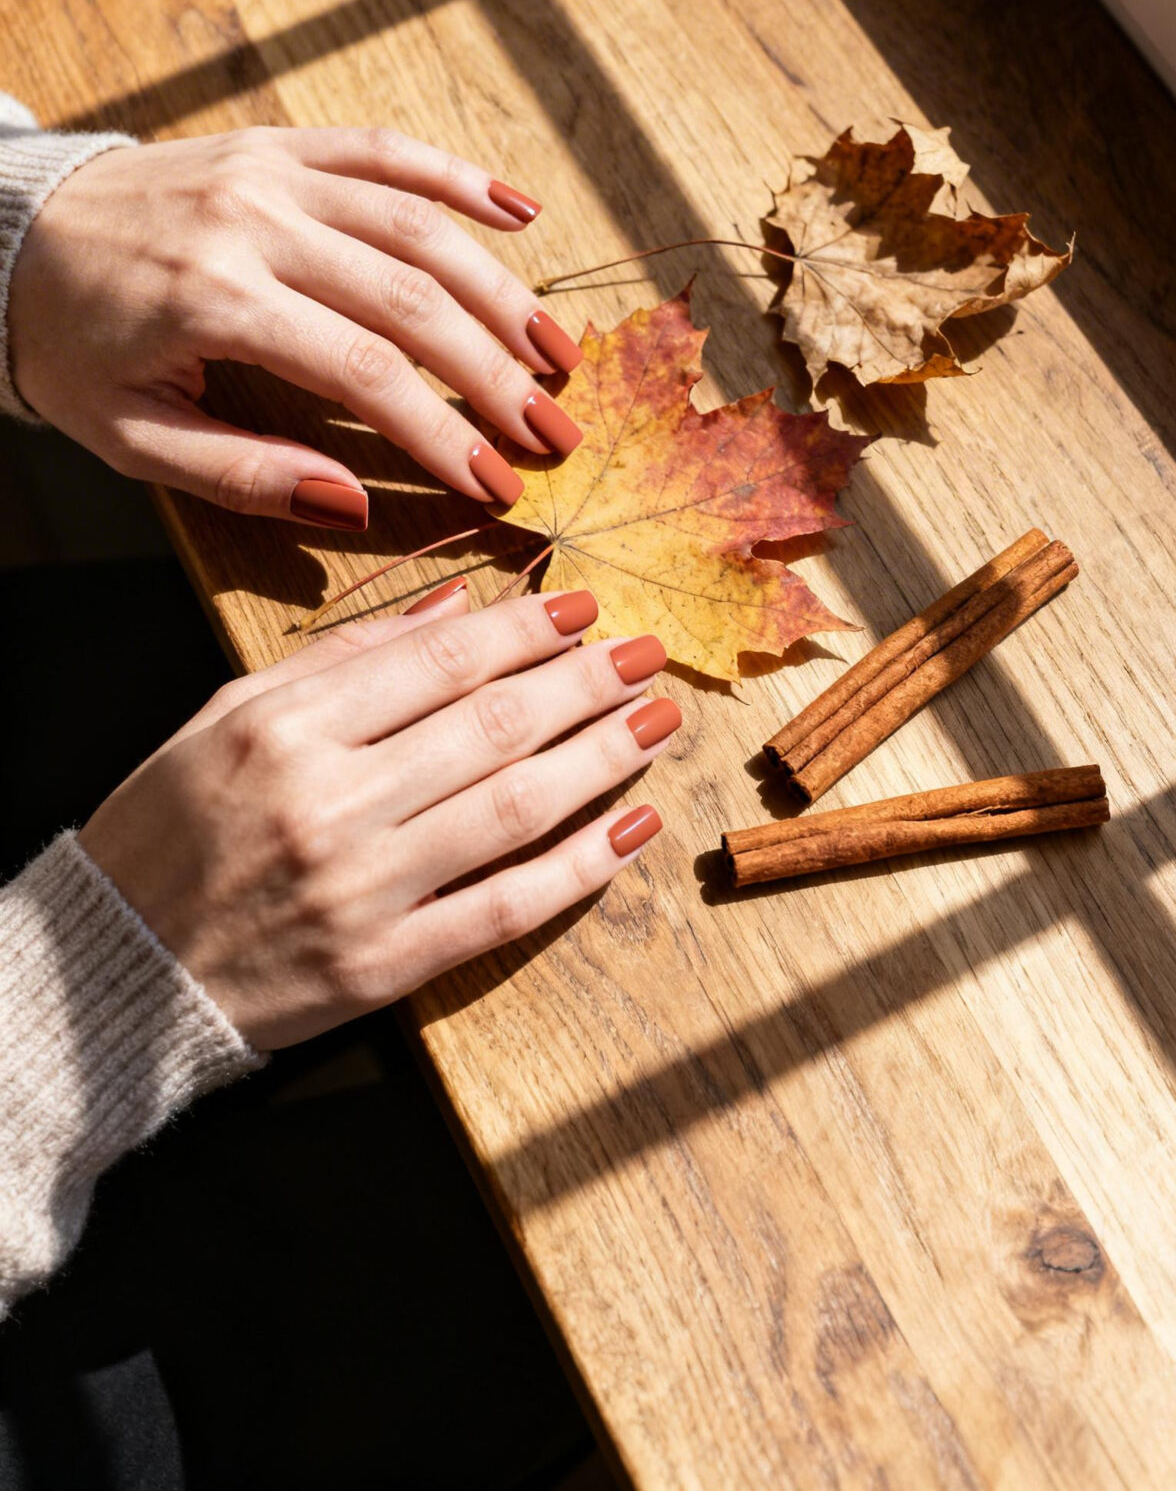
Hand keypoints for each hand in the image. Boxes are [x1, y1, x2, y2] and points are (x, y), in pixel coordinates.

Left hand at [8, 126, 586, 526]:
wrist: (13, 235)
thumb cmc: (75, 348)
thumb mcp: (133, 438)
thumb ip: (243, 474)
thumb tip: (354, 503)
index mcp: (214, 301)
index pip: (364, 372)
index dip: (442, 432)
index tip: (498, 487)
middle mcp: (255, 222)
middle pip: (411, 299)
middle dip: (495, 375)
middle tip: (552, 434)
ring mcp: (272, 172)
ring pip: (417, 224)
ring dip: (501, 290)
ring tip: (558, 354)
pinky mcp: (280, 143)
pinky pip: (386, 148)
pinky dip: (460, 177)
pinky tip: (523, 215)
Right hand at [79, 586, 676, 1049]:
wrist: (115, 970)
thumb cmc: (171, 830)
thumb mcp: (230, 716)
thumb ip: (343, 660)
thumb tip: (455, 606)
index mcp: (285, 727)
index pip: (438, 661)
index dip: (525, 628)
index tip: (584, 606)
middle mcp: (328, 802)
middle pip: (494, 726)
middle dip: (586, 682)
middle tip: (647, 653)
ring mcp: (362, 890)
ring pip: (515, 807)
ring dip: (603, 757)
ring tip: (659, 719)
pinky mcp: (384, 966)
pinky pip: (505, 907)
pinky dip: (581, 867)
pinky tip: (634, 825)